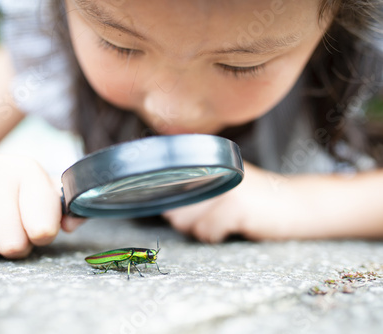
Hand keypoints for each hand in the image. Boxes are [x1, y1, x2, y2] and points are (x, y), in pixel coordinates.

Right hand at [0, 154, 82, 259]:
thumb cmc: (18, 192)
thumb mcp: (48, 194)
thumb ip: (69, 210)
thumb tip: (73, 224)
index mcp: (28, 170)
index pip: (43, 230)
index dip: (42, 236)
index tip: (38, 227)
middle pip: (11, 245)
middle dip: (15, 246)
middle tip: (12, 229)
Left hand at [163, 162, 305, 241]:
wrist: (296, 203)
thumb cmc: (256, 199)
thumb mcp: (225, 183)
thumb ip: (196, 189)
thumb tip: (167, 209)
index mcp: (207, 161)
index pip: (169, 185)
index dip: (174, 204)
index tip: (188, 210)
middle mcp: (212, 168)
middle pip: (174, 208)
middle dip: (188, 221)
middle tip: (214, 218)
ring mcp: (223, 186)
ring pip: (186, 222)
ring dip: (203, 230)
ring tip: (225, 222)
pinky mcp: (235, 206)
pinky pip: (206, 232)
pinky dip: (216, 236)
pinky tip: (233, 227)